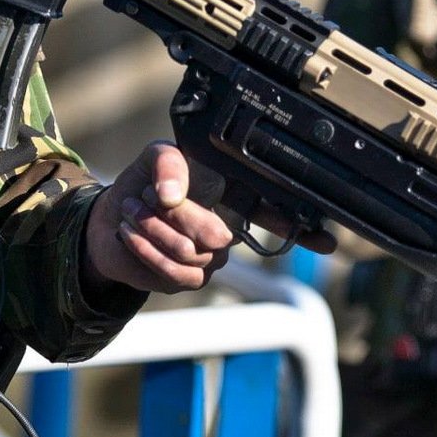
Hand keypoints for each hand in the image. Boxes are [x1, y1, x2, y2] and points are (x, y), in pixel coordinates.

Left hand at [83, 142, 337, 295]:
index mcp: (233, 194)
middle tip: (150, 199)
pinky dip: (145, 248)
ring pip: (194, 254)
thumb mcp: (155, 157)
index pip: (277, 211)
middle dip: (181, 218)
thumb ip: (168, 163)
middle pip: (222, 235)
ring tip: (132, 209)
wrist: (108, 219)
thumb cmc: (144, 182)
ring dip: (154, 230)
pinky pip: (175, 272)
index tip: (328, 241)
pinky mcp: (188, 279)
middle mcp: (228, 227)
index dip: (303, 228)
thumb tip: (172, 195)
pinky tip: (129, 233)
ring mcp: (211, 258)